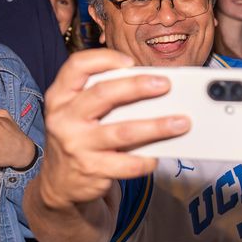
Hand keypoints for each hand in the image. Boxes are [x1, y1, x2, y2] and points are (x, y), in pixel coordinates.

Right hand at [32, 49, 189, 211]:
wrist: (61, 183)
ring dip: (156, 126)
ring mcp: (77, 145)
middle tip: (165, 84)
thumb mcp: (78, 112)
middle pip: (103, 94)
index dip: (104, 58)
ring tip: (181, 122)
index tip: (130, 60)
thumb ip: (103, 97)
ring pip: (123, 131)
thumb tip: (150, 87)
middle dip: (137, 87)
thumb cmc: (79, 137)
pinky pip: (127, 163)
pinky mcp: (91, 169)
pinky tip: (159, 154)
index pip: (76, 66)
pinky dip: (147, 158)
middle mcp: (64, 119)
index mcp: (60, 97)